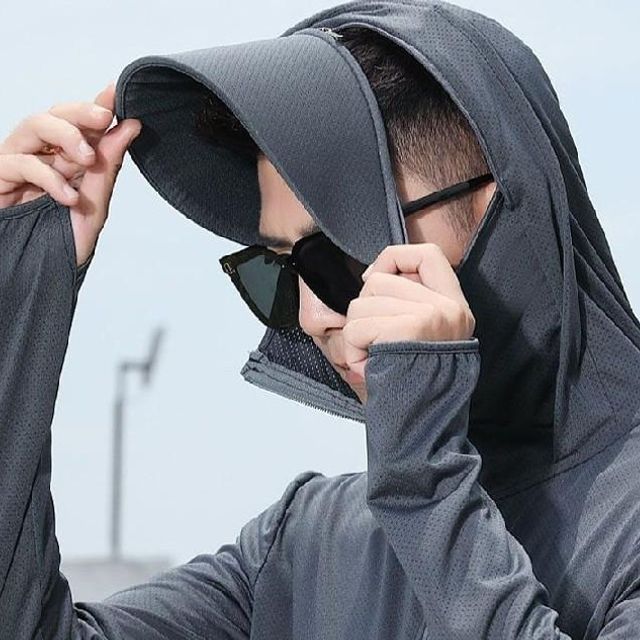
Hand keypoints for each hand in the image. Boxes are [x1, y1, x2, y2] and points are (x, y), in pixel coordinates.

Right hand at [0, 82, 141, 264]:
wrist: (39, 274)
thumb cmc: (62, 242)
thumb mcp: (94, 204)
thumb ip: (108, 166)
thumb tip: (131, 127)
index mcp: (70, 159)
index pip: (83, 124)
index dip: (99, 104)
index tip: (117, 91)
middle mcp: (45, 155)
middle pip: (57, 113)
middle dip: (82, 111)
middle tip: (104, 117)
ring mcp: (19, 162)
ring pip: (35, 124)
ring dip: (65, 135)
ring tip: (87, 158)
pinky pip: (21, 162)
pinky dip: (48, 177)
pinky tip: (68, 196)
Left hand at [343, 243, 475, 378]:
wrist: (425, 426)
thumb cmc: (415, 384)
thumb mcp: (425, 338)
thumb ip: (408, 304)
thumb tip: (370, 276)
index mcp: (454, 305)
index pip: (428, 254)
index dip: (393, 259)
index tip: (374, 282)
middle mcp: (448, 307)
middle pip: (378, 281)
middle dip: (363, 312)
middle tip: (375, 342)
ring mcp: (431, 316)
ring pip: (361, 304)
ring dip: (354, 336)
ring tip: (373, 358)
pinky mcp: (408, 330)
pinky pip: (356, 328)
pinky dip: (351, 351)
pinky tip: (368, 366)